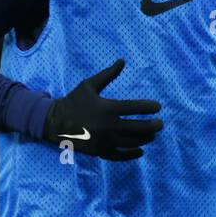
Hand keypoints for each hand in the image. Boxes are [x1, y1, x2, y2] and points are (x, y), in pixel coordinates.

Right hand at [43, 57, 162, 160]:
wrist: (55, 122)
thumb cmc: (73, 101)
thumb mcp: (89, 85)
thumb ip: (108, 74)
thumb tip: (122, 60)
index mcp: (108, 108)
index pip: (135, 108)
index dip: (149, 107)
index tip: (158, 107)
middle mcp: (109, 126)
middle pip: (138, 128)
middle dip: (153, 126)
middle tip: (161, 124)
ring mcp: (105, 141)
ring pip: (132, 142)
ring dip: (145, 139)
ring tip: (152, 135)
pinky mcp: (100, 151)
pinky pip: (120, 155)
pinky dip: (131, 154)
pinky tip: (140, 150)